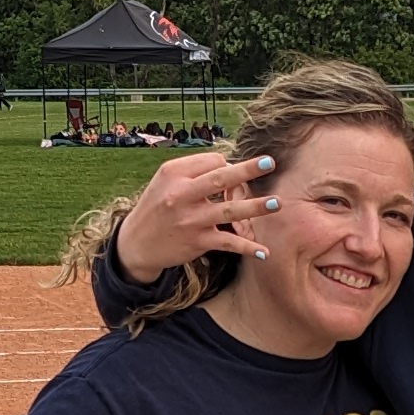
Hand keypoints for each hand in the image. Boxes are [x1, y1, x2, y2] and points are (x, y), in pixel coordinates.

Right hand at [113, 148, 278, 279]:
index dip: (228, 165)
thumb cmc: (157, 206)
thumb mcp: (165, 180)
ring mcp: (190, 220)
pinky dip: (247, 247)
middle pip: (220, 179)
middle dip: (247, 170)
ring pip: (229, 211)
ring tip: (276, 203)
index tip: (233, 172)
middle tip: (270, 162)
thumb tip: (229, 164)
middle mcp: (181, 195)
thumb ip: (194, 170)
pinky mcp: (197, 242)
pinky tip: (264, 252)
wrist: (136, 243)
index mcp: (174, 173)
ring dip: (255, 207)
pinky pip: (227, 243)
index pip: (211, 162)